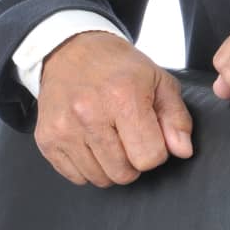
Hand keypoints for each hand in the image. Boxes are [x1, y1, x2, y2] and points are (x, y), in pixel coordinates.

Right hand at [34, 31, 193, 187]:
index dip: (156, 150)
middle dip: (133, 161)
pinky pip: (76, 177)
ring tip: (109, 137)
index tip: (149, 134)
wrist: (71, 50)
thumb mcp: (159, 81)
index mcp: (123, 97)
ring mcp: (64, 128)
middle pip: (124, 173)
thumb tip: (182, 151)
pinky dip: (87, 167)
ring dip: (110, 166)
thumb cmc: (119, 67)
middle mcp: (90, 114)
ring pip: (100, 179)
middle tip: (129, 136)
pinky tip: (90, 142)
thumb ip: (176, 118)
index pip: (149, 157)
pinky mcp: (46, 139)